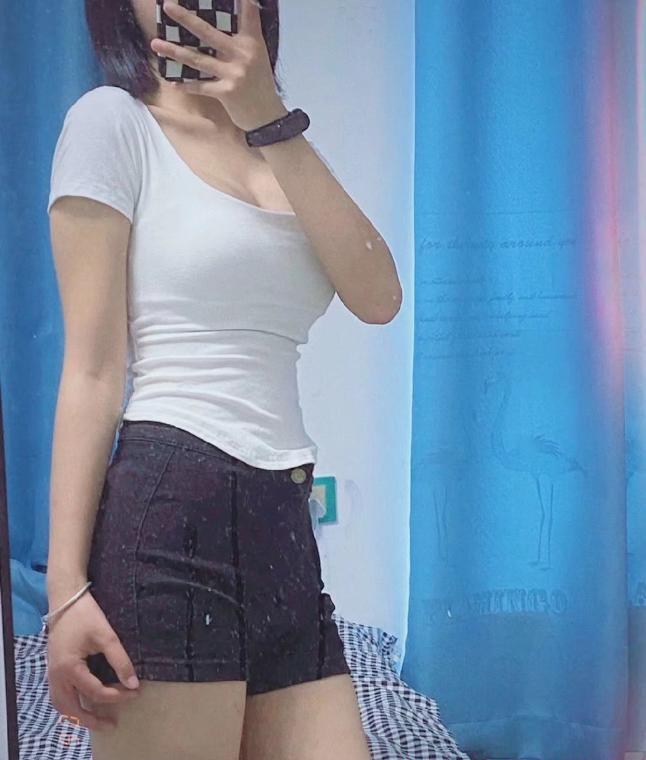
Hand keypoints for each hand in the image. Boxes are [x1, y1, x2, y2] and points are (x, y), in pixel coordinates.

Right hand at [46, 590, 140, 730]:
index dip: (117, 694)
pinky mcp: (53, 670)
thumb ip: (120, 660)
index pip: (95, 691)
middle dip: (92, 719)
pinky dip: (71, 705)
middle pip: (72, 709)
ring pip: (62, 706)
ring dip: (79, 715)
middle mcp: (57, 676)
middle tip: (113, 724)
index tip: (135, 692)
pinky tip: (85, 704)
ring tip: (98, 720)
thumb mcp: (107, 636)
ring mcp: (52, 674)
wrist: (66, 600)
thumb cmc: (87, 615)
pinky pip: (59, 696)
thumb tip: (134, 683)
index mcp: (69, 668)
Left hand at [150, 0, 288, 131]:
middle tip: (167, 6)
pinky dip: (186, 85)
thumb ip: (244, 36)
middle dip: (186, 19)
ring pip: (198, 59)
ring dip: (174, 51)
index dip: (239, 0)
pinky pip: (201, 86)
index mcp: (252, 42)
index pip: (246, 13)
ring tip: (155, 43)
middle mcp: (243, 54)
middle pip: (209, 33)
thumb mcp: (257, 55)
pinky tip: (172, 81)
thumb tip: (227, 17)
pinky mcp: (226, 92)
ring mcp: (234, 74)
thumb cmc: (260, 83)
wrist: (268, 116)